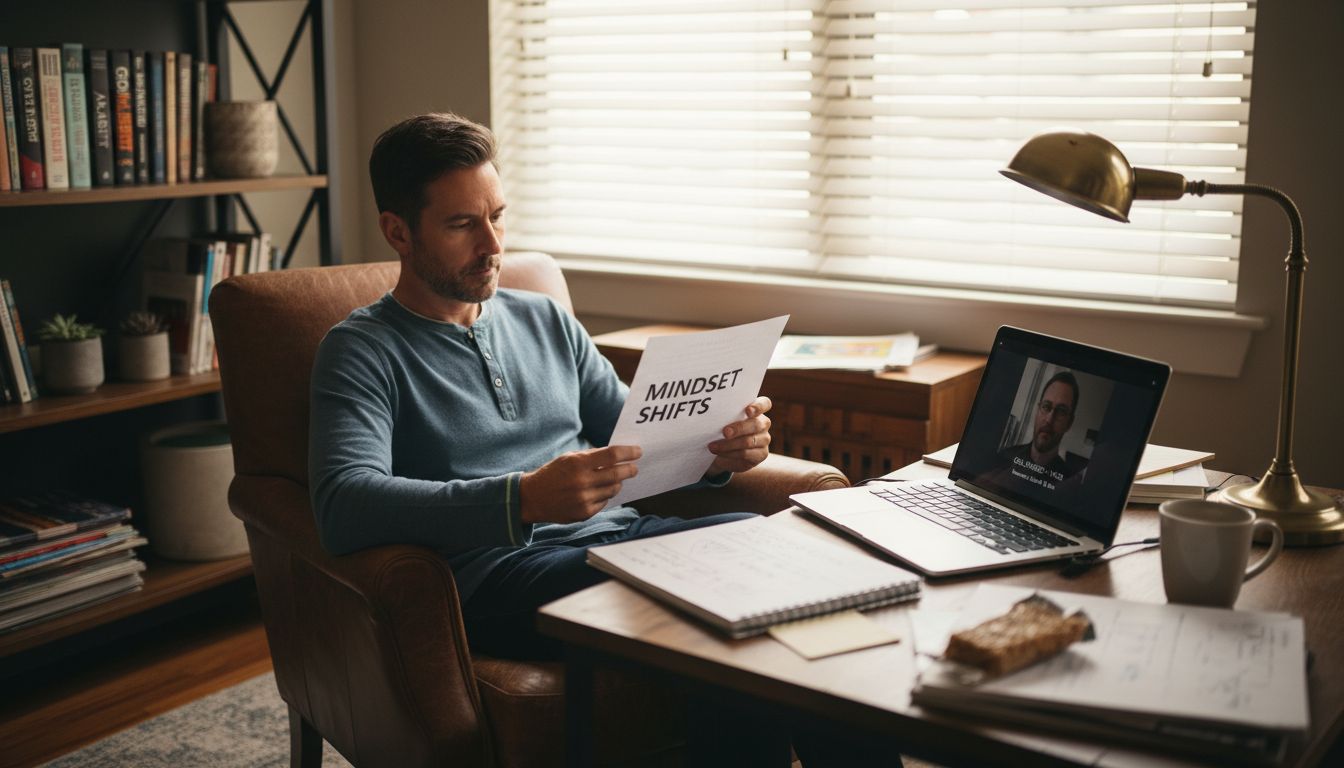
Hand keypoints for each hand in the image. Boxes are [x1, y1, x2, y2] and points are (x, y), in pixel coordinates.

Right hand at [519, 445, 640, 523]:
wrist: (533, 498)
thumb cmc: (553, 474)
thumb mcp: (569, 458)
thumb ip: (592, 457)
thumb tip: (617, 456)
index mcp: (578, 464)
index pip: (612, 455)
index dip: (629, 453)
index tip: (638, 452)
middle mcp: (582, 482)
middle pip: (617, 474)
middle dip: (630, 470)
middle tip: (634, 468)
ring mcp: (583, 499)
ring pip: (613, 490)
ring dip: (617, 483)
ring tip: (615, 479)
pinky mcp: (584, 513)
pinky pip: (604, 502)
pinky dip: (605, 495)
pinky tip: (598, 491)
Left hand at [705, 396, 771, 476]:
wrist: (723, 453)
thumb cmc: (722, 431)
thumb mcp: (722, 421)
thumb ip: (723, 417)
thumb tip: (711, 416)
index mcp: (756, 410)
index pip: (764, 404)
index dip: (758, 406)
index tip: (747, 410)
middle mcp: (763, 423)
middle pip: (756, 424)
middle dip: (739, 428)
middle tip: (725, 432)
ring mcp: (764, 439)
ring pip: (749, 441)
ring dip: (729, 444)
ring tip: (713, 447)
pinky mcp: (761, 454)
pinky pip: (746, 454)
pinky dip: (730, 454)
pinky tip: (719, 454)